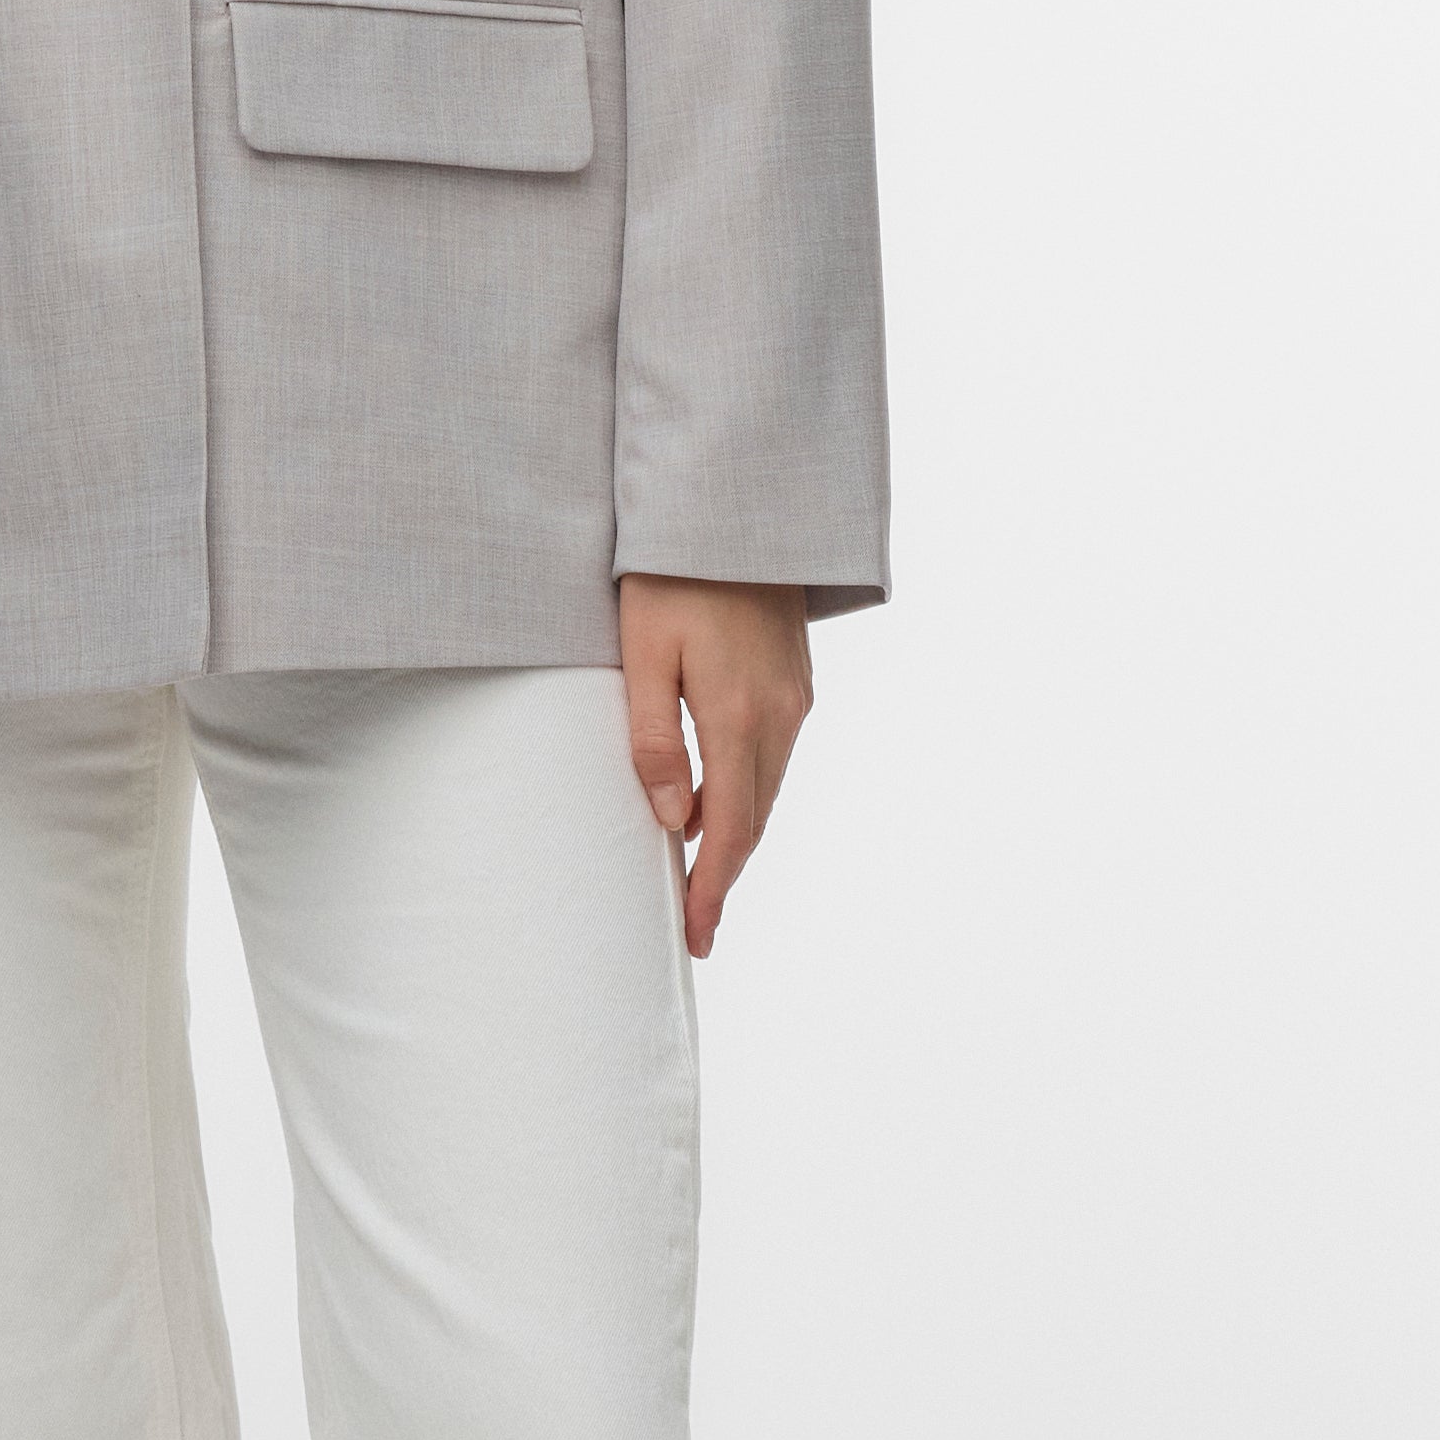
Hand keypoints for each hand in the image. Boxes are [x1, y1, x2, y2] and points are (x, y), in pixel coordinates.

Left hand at [617, 576, 811, 957]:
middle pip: (757, 817)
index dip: (714, 887)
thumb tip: (673, 819)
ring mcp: (795, 695)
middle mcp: (782, 714)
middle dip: (725, 874)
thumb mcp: (644, 654)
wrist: (736, 506)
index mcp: (740, 715)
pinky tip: (710, 800)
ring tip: (697, 874)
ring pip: (766, 787)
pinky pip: (771, 754)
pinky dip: (744, 790)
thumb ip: (654, 739)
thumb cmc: (672, 574)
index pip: (732, 828)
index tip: (696, 934)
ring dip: (735, 833)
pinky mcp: (794, 678)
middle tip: (695, 924)